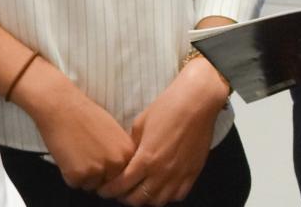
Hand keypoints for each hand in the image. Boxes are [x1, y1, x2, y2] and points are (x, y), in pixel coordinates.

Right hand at [15, 59, 135, 189]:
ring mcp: (97, 171)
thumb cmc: (85, 115)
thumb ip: (120, 152)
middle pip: (108, 184)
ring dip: (83, 175)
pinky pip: (75, 183)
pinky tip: (68, 154)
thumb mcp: (114, 132)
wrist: (62, 106)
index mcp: (128, 152)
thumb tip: (120, 171)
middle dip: (98, 175)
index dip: (111, 171)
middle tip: (87, 155)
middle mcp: (116, 164)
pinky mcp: (77, 175)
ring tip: (77, 151)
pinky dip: (69, 173)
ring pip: (91, 185)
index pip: (123, 176)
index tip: (102, 161)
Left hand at [97, 58, 230, 204]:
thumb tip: (126, 158)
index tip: (103, 190)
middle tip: (119, 191)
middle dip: (124, 198)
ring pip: (158, 202)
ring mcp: (179, 176)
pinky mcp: (192, 174)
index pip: (121, 186)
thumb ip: (132, 146)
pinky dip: (167, 196)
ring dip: (145, 200)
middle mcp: (161, 172)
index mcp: (145, 159)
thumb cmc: (167, 108)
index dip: (109, 191)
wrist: (196, 102)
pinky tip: (161, 188)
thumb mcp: (140, 124)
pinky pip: (178, 196)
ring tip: (140, 191)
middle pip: (138, 199)